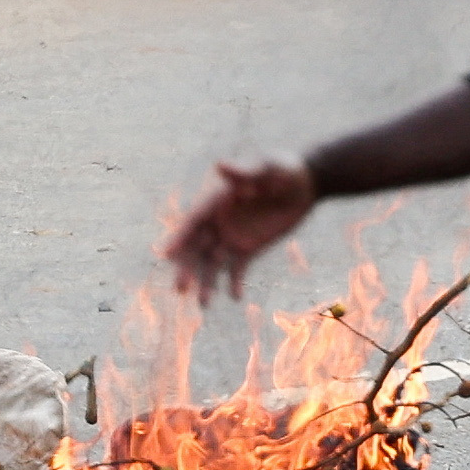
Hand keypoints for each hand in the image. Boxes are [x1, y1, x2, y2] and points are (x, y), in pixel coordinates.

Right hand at [162, 158, 323, 299]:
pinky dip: (234, 282)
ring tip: (205, 304)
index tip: (165, 254)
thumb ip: (244, 171)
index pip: (193, 222)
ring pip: (213, 263)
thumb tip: (220, 165)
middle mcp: (218, 221)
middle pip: (196, 248)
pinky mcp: (249, 248)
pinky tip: (235, 297)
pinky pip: (237, 269)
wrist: (304, 184)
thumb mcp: (266, 167)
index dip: (178, 238)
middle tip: (180, 289)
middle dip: (187, 268)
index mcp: (216, 201)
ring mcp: (232, 236)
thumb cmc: (282, 168)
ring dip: (207, 283)